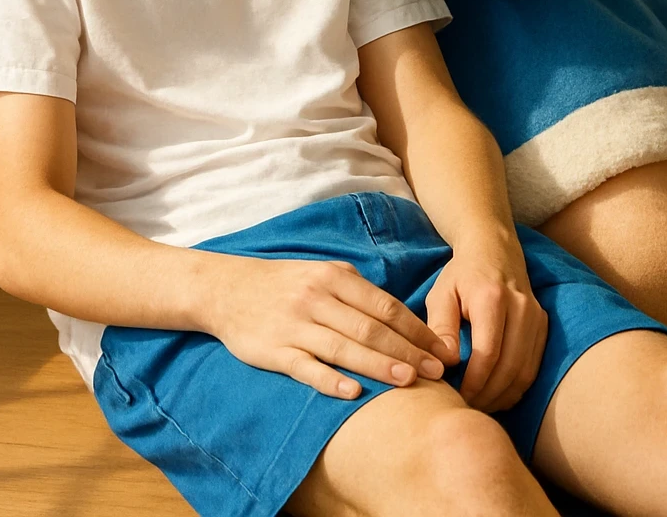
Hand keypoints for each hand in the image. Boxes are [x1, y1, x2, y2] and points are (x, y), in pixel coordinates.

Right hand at [206, 254, 460, 400]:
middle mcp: (316, 298)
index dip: (415, 329)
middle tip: (436, 371)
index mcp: (333, 276)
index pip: (384, 305)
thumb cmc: (285, 284)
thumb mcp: (321, 273)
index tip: (440, 349)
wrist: (226, 289)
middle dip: (407, 350)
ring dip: (378, 365)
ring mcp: (295, 325)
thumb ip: (356, 292)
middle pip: (370, 327)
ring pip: (343, 347)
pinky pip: (306, 367)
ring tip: (408, 381)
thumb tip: (401, 319)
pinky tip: (353, 393)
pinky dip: (330, 380)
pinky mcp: (274, 350)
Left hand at [424, 239, 548, 412]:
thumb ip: (441, 328)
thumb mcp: (441, 294)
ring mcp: (536, 316)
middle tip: (468, 408)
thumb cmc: (461, 275)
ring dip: (504, 396)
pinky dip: (517, 387)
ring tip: (481, 405)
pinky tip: (498, 395)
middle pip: (510, 367)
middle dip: (488, 395)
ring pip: (526, 371)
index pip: (488, 353)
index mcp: (492, 298)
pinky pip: (534, 366)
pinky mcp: (543, 325)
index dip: (474, 382)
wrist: (494, 249)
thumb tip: (446, 363)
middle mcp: (520, 307)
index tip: (457, 397)